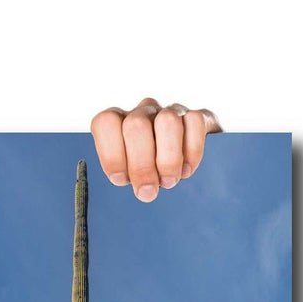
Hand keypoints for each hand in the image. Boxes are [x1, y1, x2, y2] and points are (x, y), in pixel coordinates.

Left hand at [90, 100, 221, 200]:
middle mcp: (143, 112)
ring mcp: (170, 111)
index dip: (112, 154)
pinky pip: (195, 122)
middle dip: (142, 165)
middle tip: (149, 190)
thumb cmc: (148, 171)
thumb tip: (144, 190)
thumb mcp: (129, 176)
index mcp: (119, 123)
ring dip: (168, 160)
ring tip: (169, 181)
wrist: (182, 164)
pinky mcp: (197, 116)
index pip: (106, 123)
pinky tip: (186, 170)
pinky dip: (192, 152)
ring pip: (167, 121)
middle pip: (136, 126)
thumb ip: (126, 178)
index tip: (121, 180)